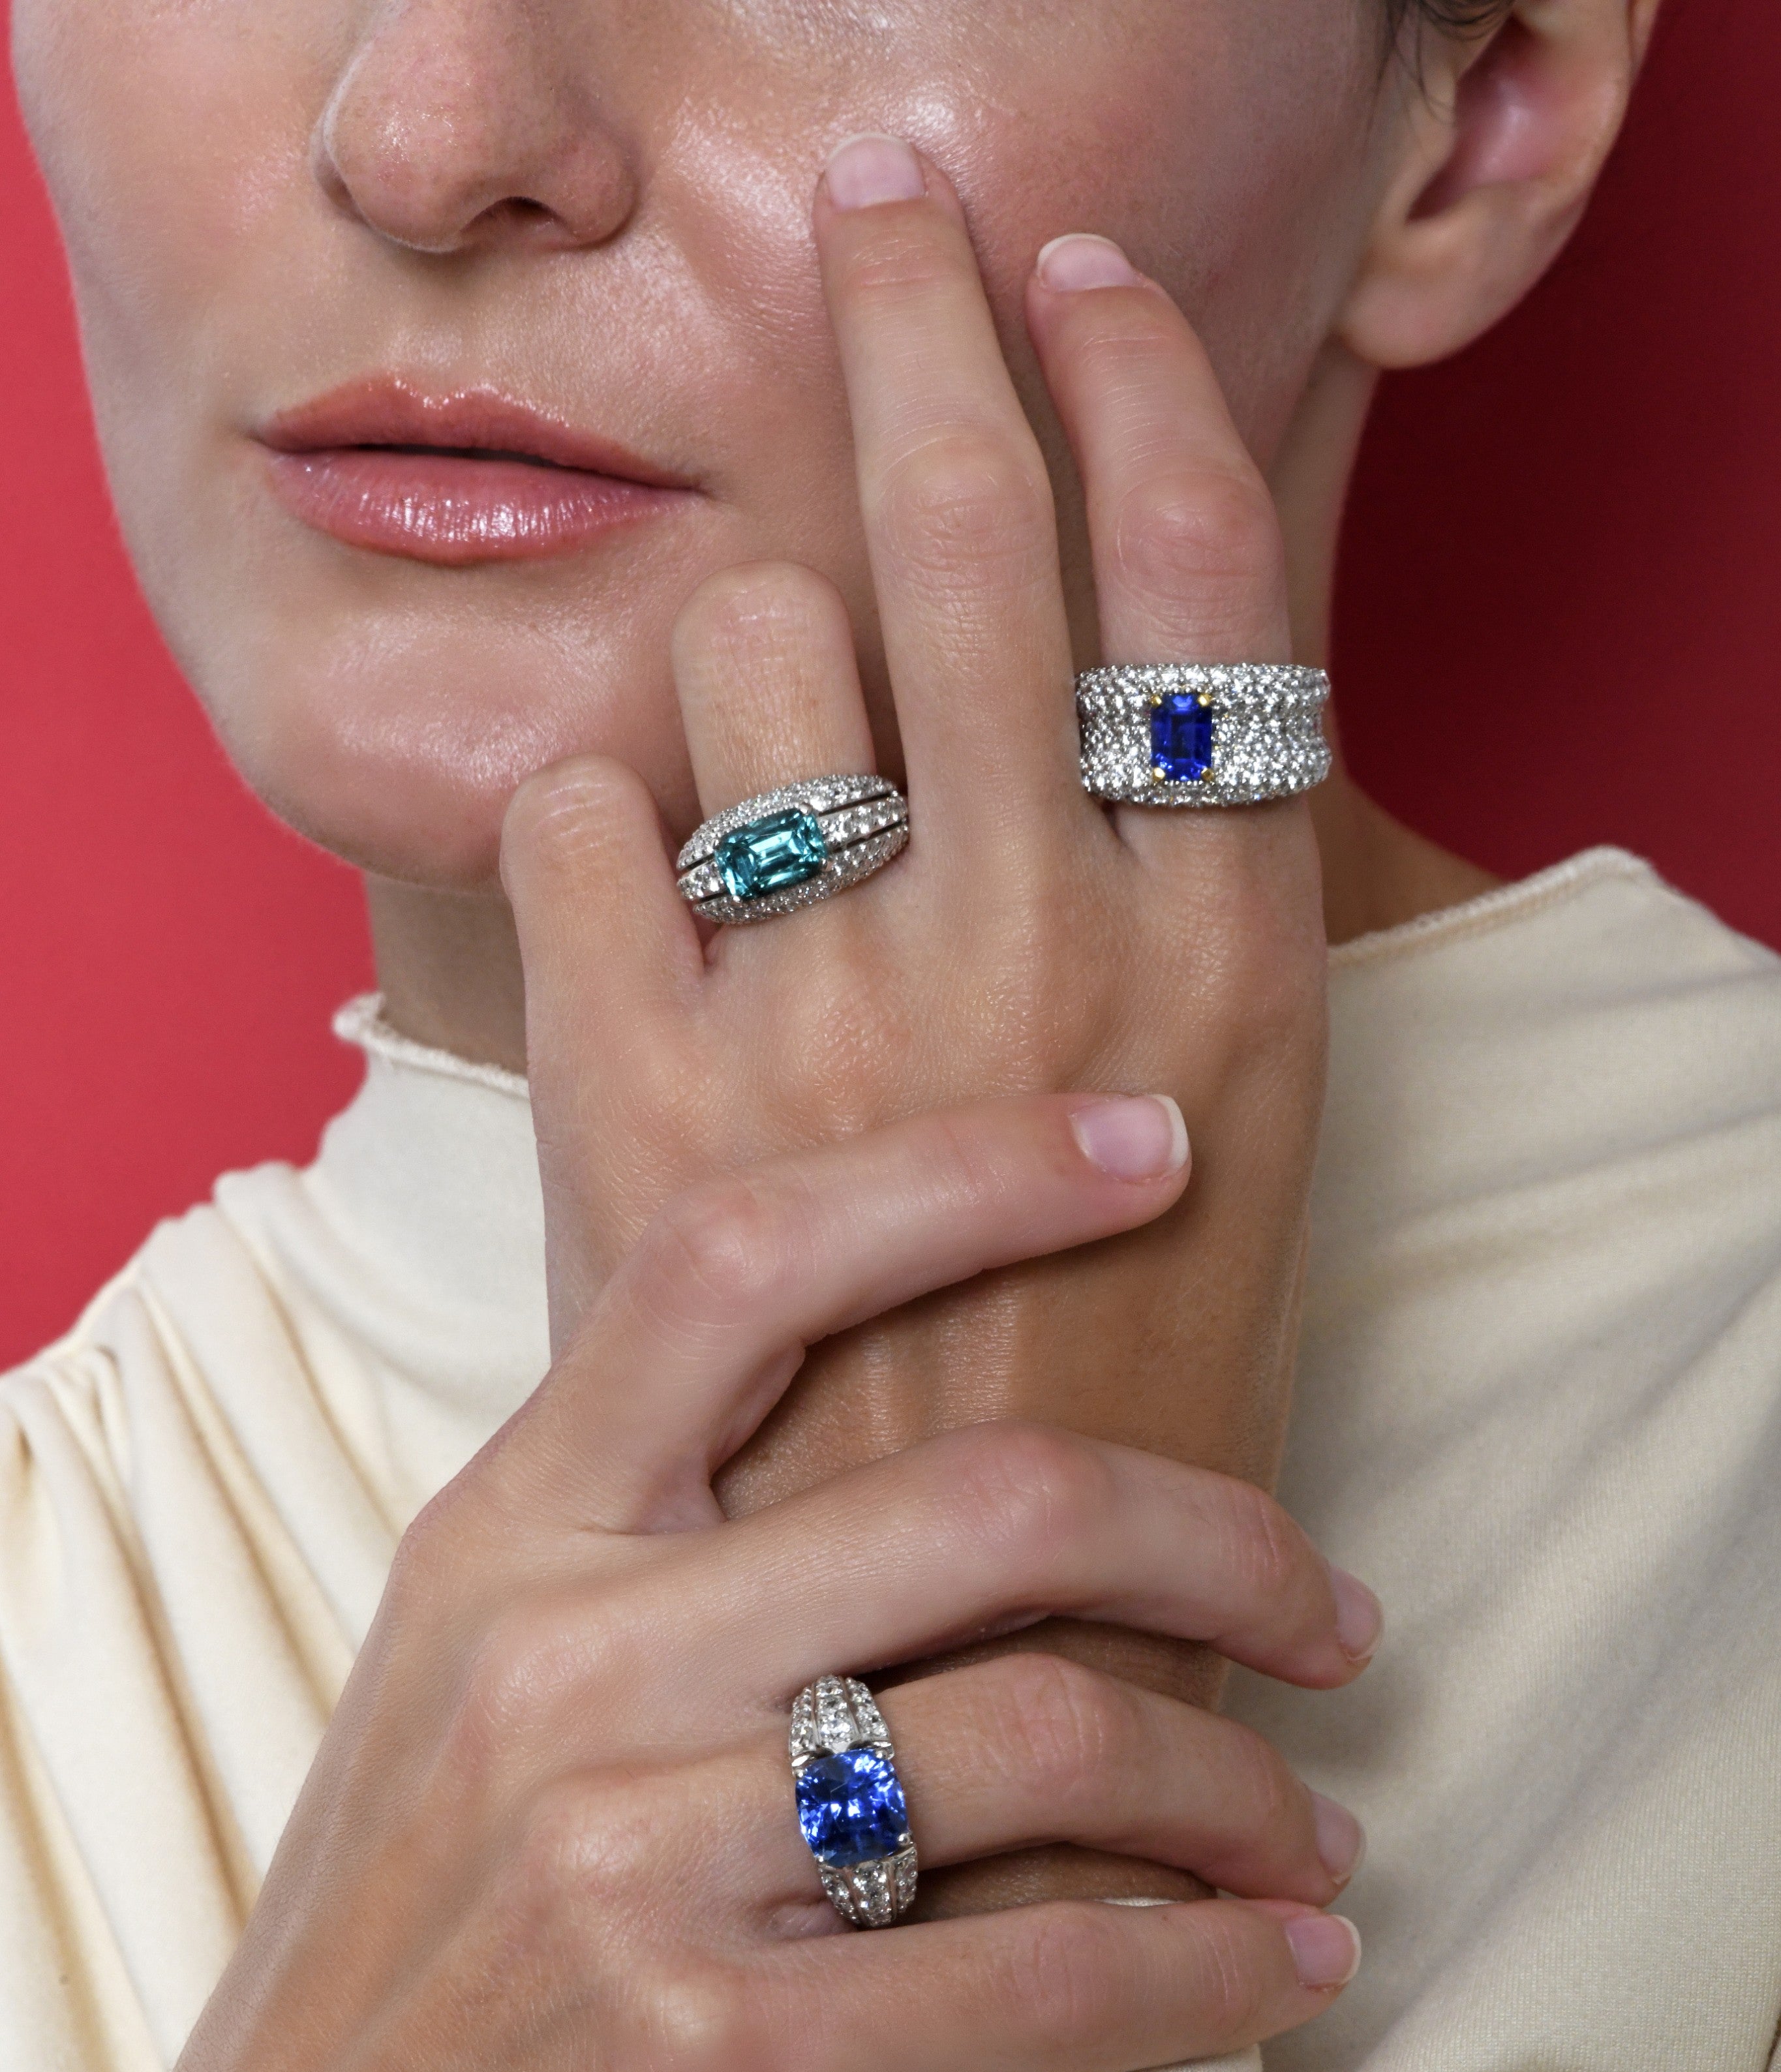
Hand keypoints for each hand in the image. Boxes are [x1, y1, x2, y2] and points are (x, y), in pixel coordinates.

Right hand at [0, 1100, 1368, 2071]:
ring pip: (1057, 1739)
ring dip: (1242, 1789)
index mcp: (498, 1546)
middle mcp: (563, 1669)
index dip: (970, 1171)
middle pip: (987, 1504)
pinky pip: (1053, 1981)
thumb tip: (894, 1457)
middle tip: (1332, 1608)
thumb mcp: (453, 1714)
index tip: (1148, 1145)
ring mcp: (634, 1867)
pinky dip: (1214, 1974)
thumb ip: (633, 1566)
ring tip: (1308, 1834)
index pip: (742, 1261)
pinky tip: (1287, 1973)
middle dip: (1224, 1536)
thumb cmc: (395, 2008)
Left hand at [501, 143, 1333, 1851]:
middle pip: (972, 528)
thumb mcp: (1226, 1132)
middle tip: (888, 210)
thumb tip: (1093, 662)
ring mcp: (831, 1017)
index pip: (1197, 581)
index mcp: (1220, 969)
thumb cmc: (1105, 1385)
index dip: (1137, 384)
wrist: (953, 1644)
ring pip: (755, 630)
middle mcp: (1037, 954)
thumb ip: (1170, 893)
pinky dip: (608, 810)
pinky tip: (659, 897)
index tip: (1075, 270)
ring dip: (756, 644)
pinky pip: (586, 800)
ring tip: (781, 770)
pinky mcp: (645, 1092)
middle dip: (925, 315)